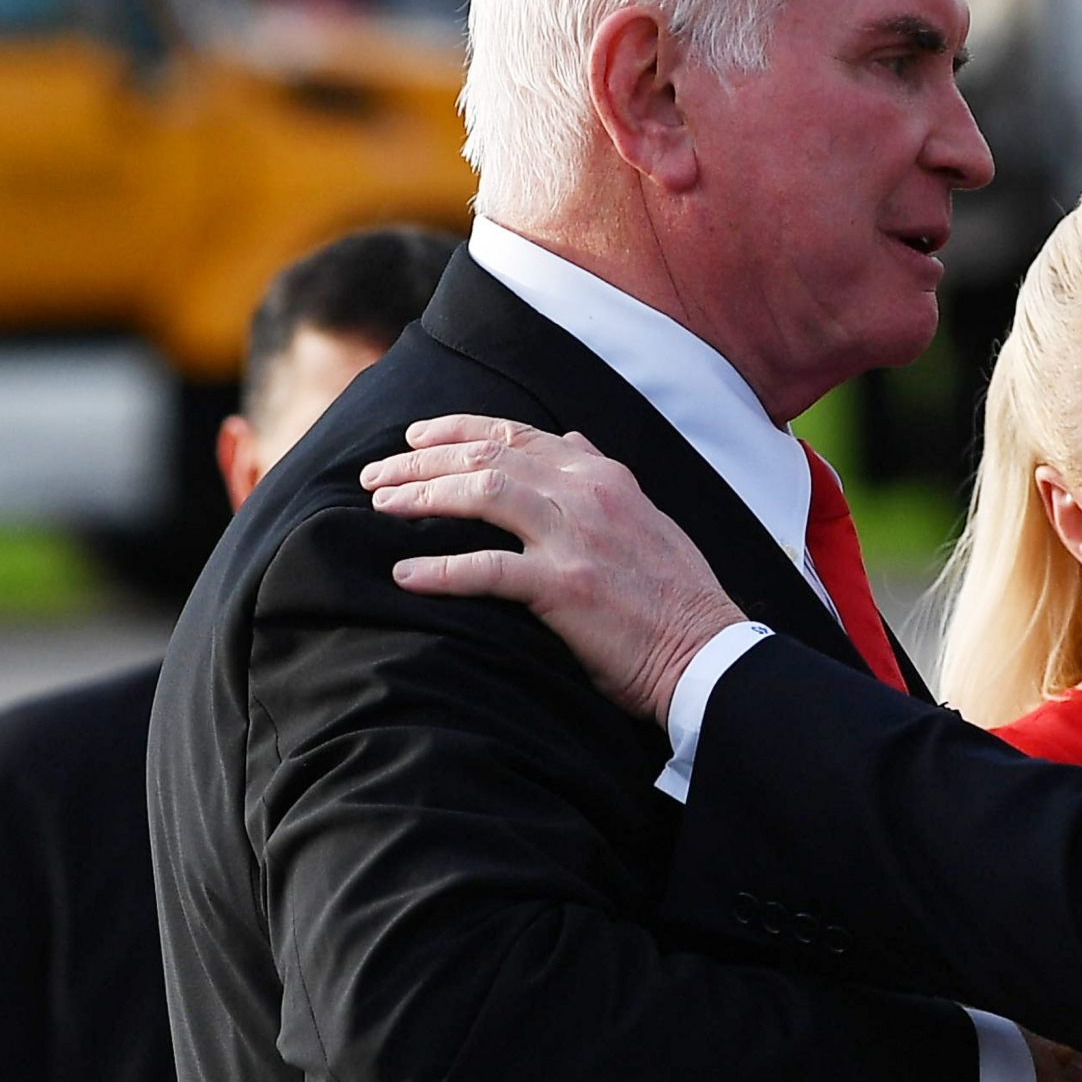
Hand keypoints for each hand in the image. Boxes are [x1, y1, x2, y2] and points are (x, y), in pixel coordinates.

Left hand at [362, 416, 742, 720]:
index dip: (456, 429)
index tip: (414, 438)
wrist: (707, 651)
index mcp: (603, 476)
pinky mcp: (566, 588)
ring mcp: (577, 538)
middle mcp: (587, 494)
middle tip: (375, 474)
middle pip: (487, 457)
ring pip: (482, 494)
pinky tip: (404, 574)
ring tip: (380, 506)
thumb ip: (601, 477)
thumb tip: (570, 441)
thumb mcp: (647, 515)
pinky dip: (440, 570)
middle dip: (421, 460)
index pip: (516, 435)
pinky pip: (488, 570)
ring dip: (422, 496)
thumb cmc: (675, 595)